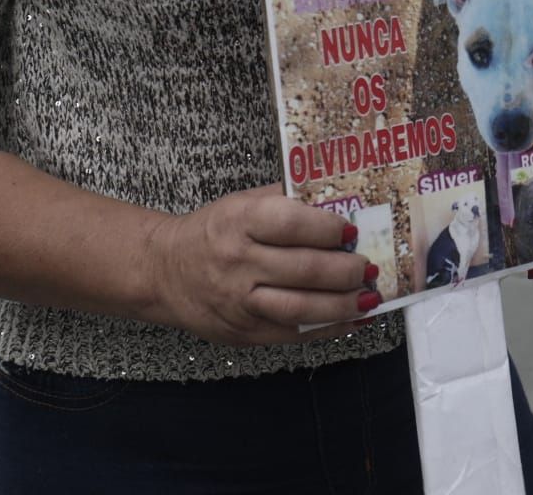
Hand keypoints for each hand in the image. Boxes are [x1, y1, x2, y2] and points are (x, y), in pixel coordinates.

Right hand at [142, 184, 377, 344]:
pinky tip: (352, 320)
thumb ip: (287, 199)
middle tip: (369, 267)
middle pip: (304, 270)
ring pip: (301, 308)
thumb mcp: (242, 202)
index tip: (352, 231)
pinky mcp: (244, 332)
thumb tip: (338, 200)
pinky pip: (293, 334)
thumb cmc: (211, 232)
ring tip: (368, 298)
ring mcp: (240, 302)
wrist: (164, 271)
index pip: (291, 224)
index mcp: (239, 222)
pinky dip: (328, 329)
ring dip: (343, 305)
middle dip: (346, 271)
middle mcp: (238, 263)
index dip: (328, 229)